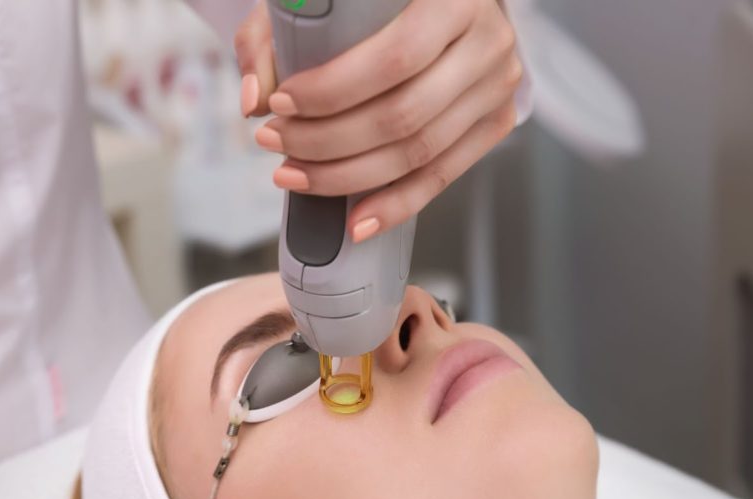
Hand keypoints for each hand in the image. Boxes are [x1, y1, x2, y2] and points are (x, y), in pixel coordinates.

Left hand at [234, 0, 522, 241]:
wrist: (444, 5)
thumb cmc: (377, 0)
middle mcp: (487, 42)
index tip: (280, 103)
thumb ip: (275, 37)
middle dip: (327, 140)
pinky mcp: (496, 122)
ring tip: (296, 176)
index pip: (393, 60)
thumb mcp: (326, 0)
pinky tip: (356, 222)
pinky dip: (395, 205)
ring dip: (349, 176)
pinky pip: (442, 176)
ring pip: (419, 153)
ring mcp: (498, 86)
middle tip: (276, 143)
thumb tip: (254, 101)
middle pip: (403, 115)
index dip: (332, 92)